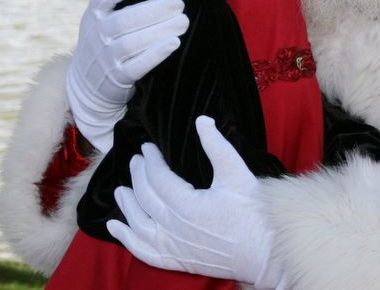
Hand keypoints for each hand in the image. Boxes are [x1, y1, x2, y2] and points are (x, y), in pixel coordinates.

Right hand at [66, 0, 188, 152]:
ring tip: (183, 21)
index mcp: (95, 12)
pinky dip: (154, 55)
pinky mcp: (118, 78)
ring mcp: (106, 58)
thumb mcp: (96, 7)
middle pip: (124, 21)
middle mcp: (98, 33)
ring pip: (131, 43)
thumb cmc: (99, 36)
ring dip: (158, 31)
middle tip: (179, 1)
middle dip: (153, 10)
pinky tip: (173, 43)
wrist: (86, 84)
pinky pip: (136, 67)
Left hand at [107, 117, 284, 288]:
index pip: (158, 177)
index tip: (147, 147)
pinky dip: (126, 239)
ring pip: (138, 223)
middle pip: (145, 196)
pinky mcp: (177, 260)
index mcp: (187, 204)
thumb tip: (202, 120)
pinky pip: (143, 251)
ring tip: (120, 190)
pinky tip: (115, 227)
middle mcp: (174, 227)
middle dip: (137, 175)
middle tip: (136, 160)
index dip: (150, 160)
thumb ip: (217, 145)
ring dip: (126, 205)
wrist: (265, 250)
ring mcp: (174, 246)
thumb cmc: (253, 210)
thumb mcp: (236, 173)